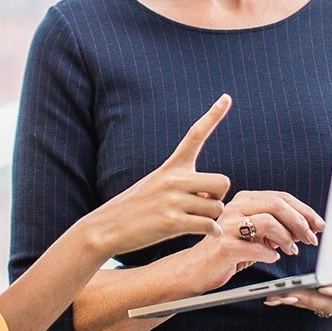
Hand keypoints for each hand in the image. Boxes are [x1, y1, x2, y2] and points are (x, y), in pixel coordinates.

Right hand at [81, 95, 233, 256]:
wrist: (105, 228)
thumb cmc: (134, 209)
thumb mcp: (155, 185)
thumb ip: (184, 185)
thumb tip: (211, 196)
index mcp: (171, 167)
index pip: (195, 135)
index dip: (213, 115)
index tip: (226, 97)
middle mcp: (173, 179)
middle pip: (223, 181)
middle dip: (219, 196)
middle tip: (204, 204)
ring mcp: (173, 201)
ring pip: (217, 207)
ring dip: (212, 217)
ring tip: (194, 221)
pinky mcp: (172, 222)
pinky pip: (209, 225)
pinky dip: (212, 231)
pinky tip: (205, 233)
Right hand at [174, 190, 323, 291]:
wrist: (197, 268)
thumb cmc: (229, 250)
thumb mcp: (255, 233)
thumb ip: (277, 226)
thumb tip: (309, 226)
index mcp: (244, 200)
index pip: (281, 197)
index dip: (304, 210)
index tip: (319, 224)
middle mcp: (236, 208)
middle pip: (277, 205)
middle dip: (300, 222)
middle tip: (311, 239)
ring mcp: (228, 226)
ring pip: (268, 222)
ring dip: (287, 238)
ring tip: (292, 251)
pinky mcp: (225, 246)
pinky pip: (257, 248)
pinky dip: (270, 254)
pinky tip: (272, 258)